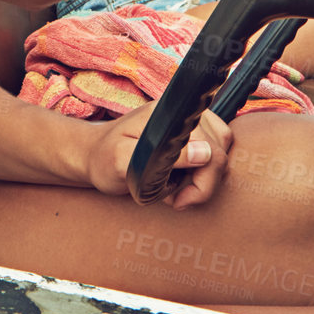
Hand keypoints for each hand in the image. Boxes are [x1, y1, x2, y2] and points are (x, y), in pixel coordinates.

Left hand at [85, 106, 233, 210]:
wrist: (93, 156)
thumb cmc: (103, 160)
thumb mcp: (123, 161)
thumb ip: (163, 156)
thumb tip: (205, 153)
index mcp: (168, 115)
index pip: (212, 149)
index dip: (201, 181)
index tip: (178, 198)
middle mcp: (182, 115)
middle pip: (220, 154)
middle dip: (200, 184)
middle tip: (173, 197)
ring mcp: (187, 124)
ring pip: (219, 156)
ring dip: (200, 180)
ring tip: (172, 188)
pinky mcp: (189, 135)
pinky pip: (212, 157)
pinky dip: (199, 175)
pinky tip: (176, 181)